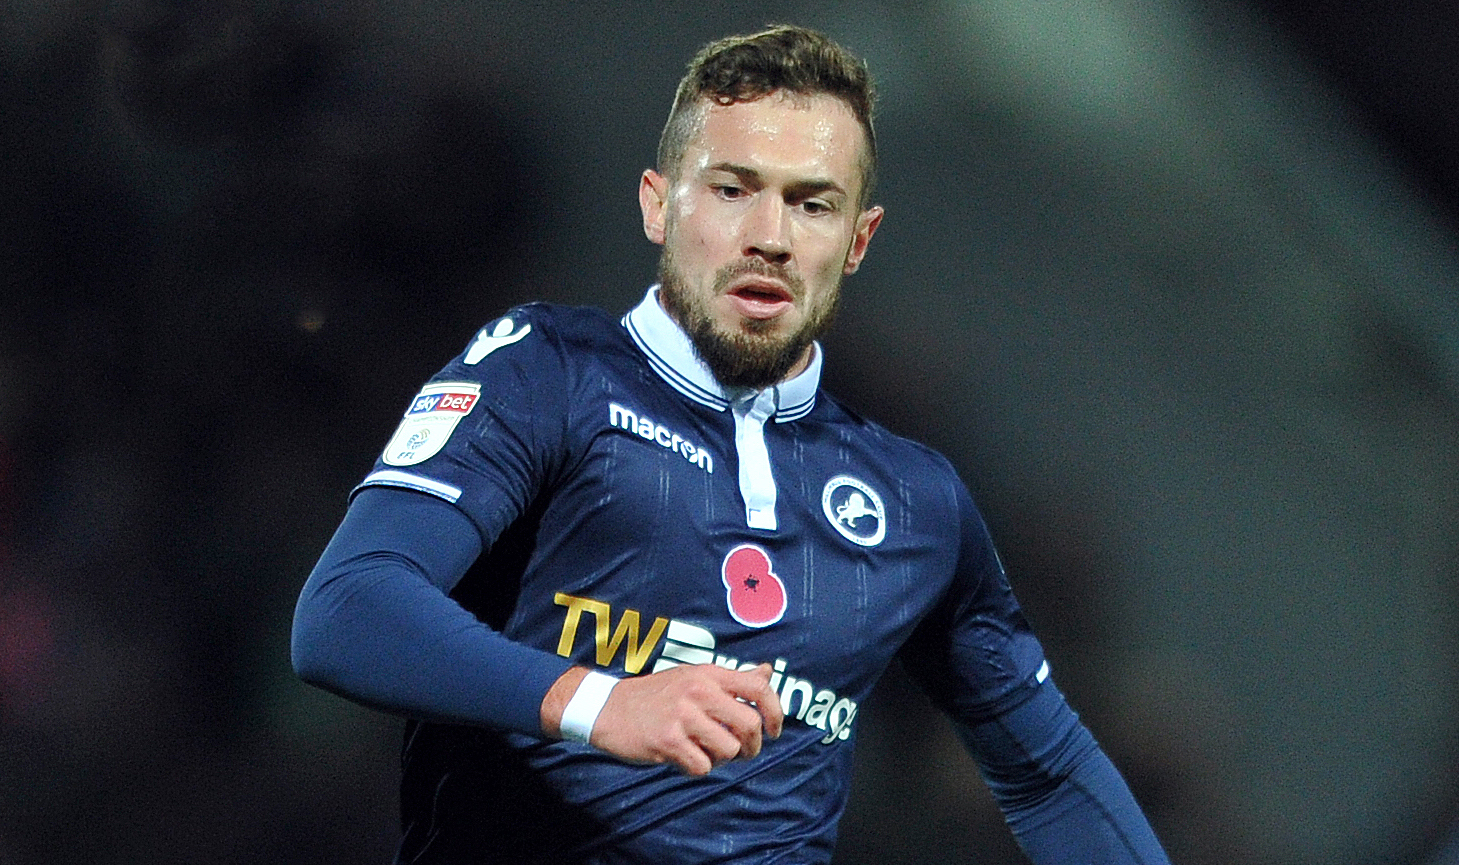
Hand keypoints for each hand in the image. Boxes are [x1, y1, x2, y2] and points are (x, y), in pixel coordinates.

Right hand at [543, 664, 783, 775]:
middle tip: (743, 751)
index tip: (773, 730)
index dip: (776, 712)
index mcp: (709, 674)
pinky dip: (698, 768)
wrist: (608, 708)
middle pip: (749, 724)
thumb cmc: (658, 694)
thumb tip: (766, 671)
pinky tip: (684, 757)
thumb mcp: (695, 676)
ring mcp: (683, 716)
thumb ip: (732, 678)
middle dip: (752, 746)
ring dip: (723, 758)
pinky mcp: (668, 741)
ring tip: (706, 751)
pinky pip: (703, 767)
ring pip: (728, 750)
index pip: (759, 688)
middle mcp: (698, 691)